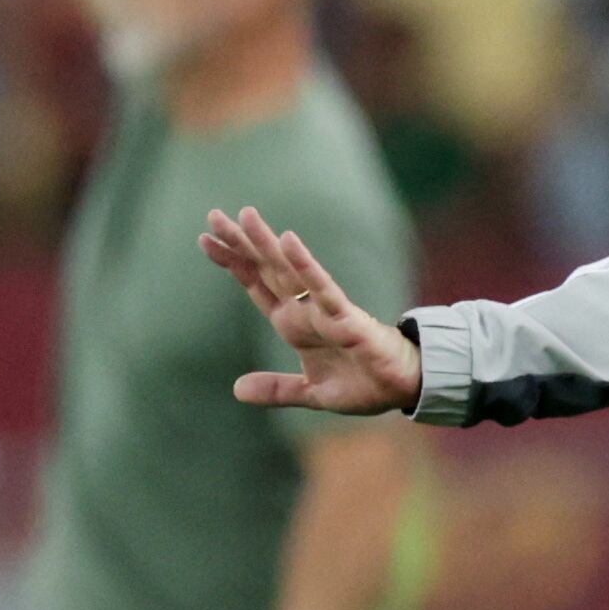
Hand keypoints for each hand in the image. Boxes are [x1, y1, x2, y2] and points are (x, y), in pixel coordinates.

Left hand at [200, 207, 423, 414]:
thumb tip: (236, 389)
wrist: (403, 389)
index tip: (206, 239)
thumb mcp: (311, 393)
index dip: (232, 262)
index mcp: (293, 324)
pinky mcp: (346, 318)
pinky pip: (323, 288)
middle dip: (240, 243)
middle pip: (266, 269)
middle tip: (213, 216)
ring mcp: (324, 310)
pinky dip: (305, 265)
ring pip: (289, 271)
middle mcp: (304, 310)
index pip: (256, 285)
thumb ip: (277, 389)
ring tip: (244, 215)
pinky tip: (288, 241)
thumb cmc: (363, 383)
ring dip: (266, 243)